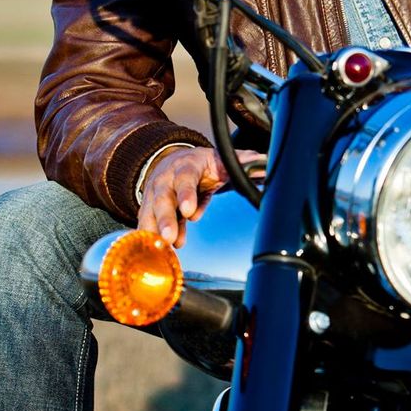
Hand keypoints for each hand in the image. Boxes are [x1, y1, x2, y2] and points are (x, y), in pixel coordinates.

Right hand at [138, 146, 260, 246]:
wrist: (175, 160)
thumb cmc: (200, 164)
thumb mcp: (219, 159)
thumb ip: (241, 162)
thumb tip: (263, 162)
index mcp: (186, 165)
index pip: (185, 178)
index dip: (186, 194)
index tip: (189, 210)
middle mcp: (166, 179)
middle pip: (163, 199)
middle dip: (166, 219)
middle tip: (169, 237)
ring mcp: (154, 194)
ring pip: (151, 212)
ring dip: (155, 231)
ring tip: (163, 247)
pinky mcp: (149, 208)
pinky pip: (148, 223)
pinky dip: (150, 236)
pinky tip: (155, 250)